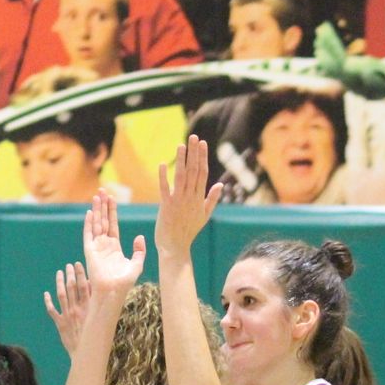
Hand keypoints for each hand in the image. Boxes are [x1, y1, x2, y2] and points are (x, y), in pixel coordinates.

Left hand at [45, 262, 91, 354]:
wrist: (85, 353)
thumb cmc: (96, 337)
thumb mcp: (101, 319)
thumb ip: (98, 305)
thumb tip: (96, 290)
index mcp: (88, 307)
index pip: (84, 286)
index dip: (80, 274)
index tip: (78, 264)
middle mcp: (77, 309)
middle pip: (72, 288)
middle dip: (70, 275)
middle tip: (69, 265)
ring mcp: (67, 315)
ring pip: (61, 295)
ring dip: (59, 283)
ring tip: (59, 272)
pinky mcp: (60, 324)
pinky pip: (52, 311)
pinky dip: (48, 302)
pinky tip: (46, 294)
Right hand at [81, 189, 146, 294]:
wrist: (113, 291)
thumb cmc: (124, 282)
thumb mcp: (136, 264)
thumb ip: (139, 251)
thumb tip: (140, 237)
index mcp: (114, 247)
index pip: (113, 224)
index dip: (112, 211)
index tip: (112, 198)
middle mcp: (104, 245)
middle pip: (103, 221)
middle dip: (103, 206)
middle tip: (103, 191)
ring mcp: (96, 247)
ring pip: (96, 224)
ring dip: (97, 210)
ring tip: (97, 196)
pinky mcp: (90, 251)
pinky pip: (88, 235)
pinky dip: (89, 224)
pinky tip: (90, 212)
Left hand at [154, 135, 222, 255]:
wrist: (175, 247)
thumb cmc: (189, 231)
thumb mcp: (204, 215)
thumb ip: (212, 199)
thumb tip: (220, 184)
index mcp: (199, 198)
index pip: (202, 173)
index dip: (202, 157)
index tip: (202, 143)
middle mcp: (190, 197)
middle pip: (194, 171)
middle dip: (194, 153)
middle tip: (194, 137)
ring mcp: (178, 201)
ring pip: (181, 177)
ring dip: (182, 160)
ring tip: (181, 145)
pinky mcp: (166, 206)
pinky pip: (164, 189)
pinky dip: (163, 177)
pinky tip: (163, 164)